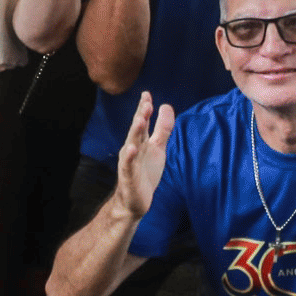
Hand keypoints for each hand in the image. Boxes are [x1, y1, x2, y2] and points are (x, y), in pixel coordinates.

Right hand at [110, 91, 174, 218]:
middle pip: (137, 130)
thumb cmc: (145, 172)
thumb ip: (162, 129)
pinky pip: (128, 165)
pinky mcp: (129, 177)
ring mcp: (130, 162)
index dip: (144, 109)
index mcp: (140, 142)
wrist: (133, 201)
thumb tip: (166, 106)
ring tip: (140, 119)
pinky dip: (129, 156)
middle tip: (146, 103)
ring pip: (132, 144)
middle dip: (141, 116)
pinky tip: (131, 149)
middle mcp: (133, 149)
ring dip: (135, 132)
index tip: (146, 94)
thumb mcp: (158, 148)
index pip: (142, 122)